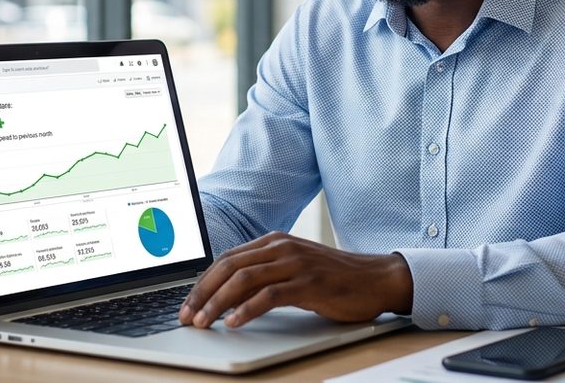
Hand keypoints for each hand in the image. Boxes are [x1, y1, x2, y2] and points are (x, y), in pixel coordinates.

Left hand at [178, 231, 412, 328]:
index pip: (227, 258)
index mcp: (274, 241)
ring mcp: (295, 263)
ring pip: (243, 279)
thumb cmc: (334, 278)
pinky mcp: (308, 282)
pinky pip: (269, 295)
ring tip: (204, 322)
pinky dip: (247, 309)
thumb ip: (266, 274)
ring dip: (218, 302)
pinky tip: (235, 322)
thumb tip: (229, 295)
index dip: (203, 282)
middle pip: (228, 266)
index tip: (188, 304)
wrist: (376, 278)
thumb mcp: (294, 269)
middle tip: (188, 316)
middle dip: (202, 293)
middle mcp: (281, 247)